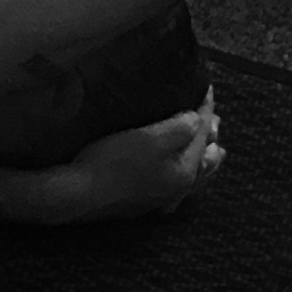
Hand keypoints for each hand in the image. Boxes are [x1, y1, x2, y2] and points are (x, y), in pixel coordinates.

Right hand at [37, 102, 224, 223]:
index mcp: (187, 169)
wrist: (76, 194)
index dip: (204, 107)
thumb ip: (181, 127)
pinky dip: (184, 178)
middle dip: (209, 136)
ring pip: (194, 176)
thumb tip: (196, 119)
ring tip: (211, 149)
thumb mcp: (151, 137)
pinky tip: (179, 178)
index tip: (205, 87)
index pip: (202, 132)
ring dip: (202, 159)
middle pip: (205, 158)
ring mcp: (161, 198)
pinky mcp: (142, 204)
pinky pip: (174, 190)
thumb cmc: (114, 161)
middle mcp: (180, 188)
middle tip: (215, 120)